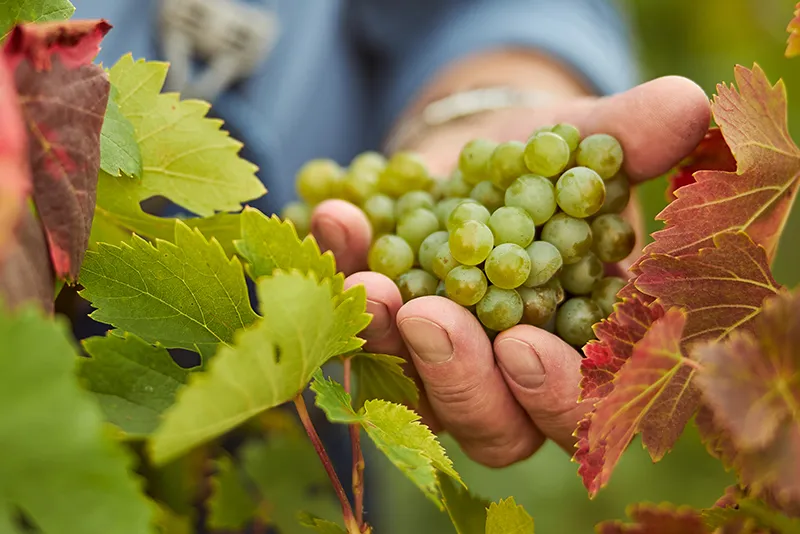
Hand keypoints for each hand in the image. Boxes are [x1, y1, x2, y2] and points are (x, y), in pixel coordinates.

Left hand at [309, 76, 709, 466]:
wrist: (477, 156)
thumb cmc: (548, 164)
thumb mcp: (585, 144)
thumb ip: (630, 140)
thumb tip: (690, 107)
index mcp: (584, 354)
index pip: (583, 404)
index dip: (557, 390)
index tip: (525, 344)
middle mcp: (511, 381)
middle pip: (492, 424)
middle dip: (460, 378)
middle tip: (433, 319)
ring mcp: (441, 369)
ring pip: (414, 396)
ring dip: (386, 342)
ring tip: (372, 281)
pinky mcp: (385, 335)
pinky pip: (356, 326)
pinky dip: (345, 273)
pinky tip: (339, 218)